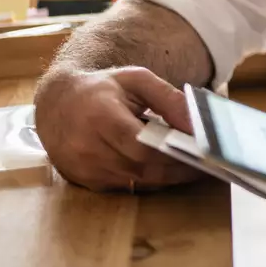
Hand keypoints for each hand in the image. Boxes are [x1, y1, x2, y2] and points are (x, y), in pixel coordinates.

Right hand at [34, 66, 199, 191]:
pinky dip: (148, 180)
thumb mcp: (137, 80)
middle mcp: (87, 147)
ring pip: (135, 181)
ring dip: (166, 177)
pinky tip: (167, 170)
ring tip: (193, 166)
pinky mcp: (85, 182)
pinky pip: (125, 187)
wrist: (58, 102)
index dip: (174, 152)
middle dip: (177, 169)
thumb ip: (168, 99)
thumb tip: (196, 124)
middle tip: (206, 163)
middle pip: (141, 168)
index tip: (202, 152)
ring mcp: (84, 169)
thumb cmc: (103, 88)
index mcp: (101, 117)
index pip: (142, 145)